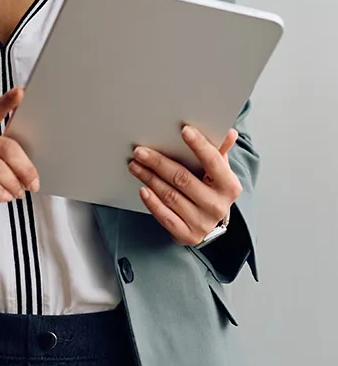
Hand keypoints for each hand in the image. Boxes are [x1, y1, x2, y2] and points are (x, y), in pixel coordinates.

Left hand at [128, 126, 241, 245]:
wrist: (207, 220)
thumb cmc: (211, 188)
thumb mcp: (218, 170)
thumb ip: (220, 150)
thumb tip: (229, 132)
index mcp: (229, 186)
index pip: (213, 162)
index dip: (200, 145)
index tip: (184, 130)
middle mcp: (217, 206)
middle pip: (183, 179)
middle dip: (159, 163)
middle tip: (140, 151)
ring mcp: (202, 223)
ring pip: (170, 196)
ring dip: (149, 178)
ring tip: (135, 165)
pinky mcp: (187, 235)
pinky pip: (165, 217)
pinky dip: (152, 202)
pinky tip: (143, 189)